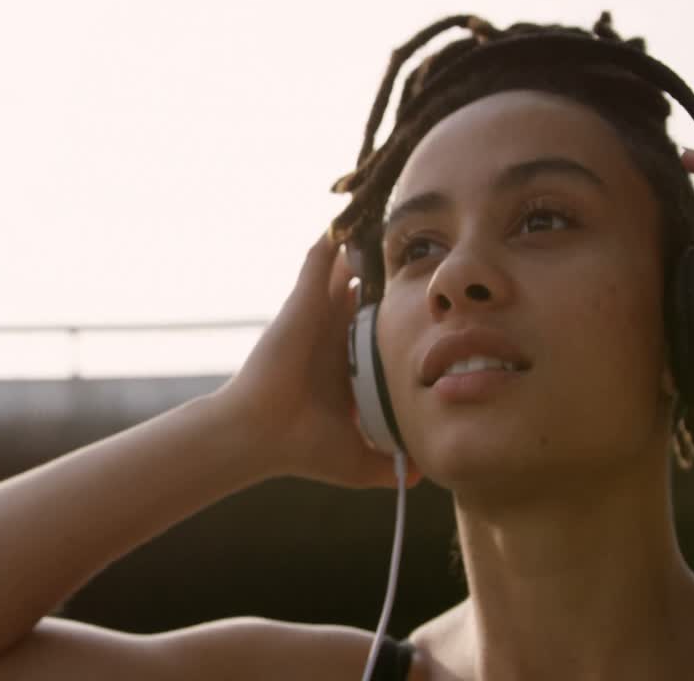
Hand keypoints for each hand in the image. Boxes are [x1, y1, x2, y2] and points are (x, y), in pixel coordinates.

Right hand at [215, 230, 421, 487]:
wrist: (261, 436)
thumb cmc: (301, 449)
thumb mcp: (358, 459)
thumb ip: (390, 463)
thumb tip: (422, 474)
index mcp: (345, 364)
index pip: (378, 330)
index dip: (401, 315)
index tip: (433, 303)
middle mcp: (332, 335)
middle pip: (364, 293)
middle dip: (386, 275)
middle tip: (423, 253)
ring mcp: (315, 316)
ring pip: (342, 272)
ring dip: (363, 249)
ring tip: (389, 218)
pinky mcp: (301, 302)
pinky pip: (317, 263)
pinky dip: (332, 242)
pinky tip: (352, 218)